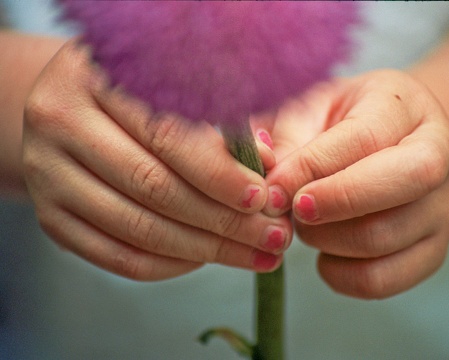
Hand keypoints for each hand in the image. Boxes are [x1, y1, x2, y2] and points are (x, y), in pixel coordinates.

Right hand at [23, 40, 291, 279]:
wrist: (71, 108)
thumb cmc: (136, 95)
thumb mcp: (174, 87)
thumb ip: (221, 120)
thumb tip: (266, 163)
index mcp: (94, 77)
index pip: (166, 135)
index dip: (219, 172)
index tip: (262, 198)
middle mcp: (59, 123)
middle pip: (152, 186)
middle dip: (224, 221)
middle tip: (273, 237)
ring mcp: (47, 175)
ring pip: (137, 228)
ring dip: (205, 250)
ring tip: (254, 255)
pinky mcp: (49, 217)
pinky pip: (115, 256)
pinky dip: (168, 265)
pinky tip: (206, 260)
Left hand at [261, 70, 448, 297]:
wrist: (390, 143)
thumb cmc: (342, 124)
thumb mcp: (312, 110)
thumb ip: (286, 138)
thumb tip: (267, 181)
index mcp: (405, 107)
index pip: (366, 137)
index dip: (314, 166)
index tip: (274, 185)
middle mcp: (439, 155)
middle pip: (405, 182)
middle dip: (335, 202)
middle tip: (293, 207)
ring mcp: (442, 208)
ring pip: (384, 238)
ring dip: (326, 239)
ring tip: (305, 223)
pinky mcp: (432, 252)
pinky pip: (383, 279)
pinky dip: (340, 275)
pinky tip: (324, 254)